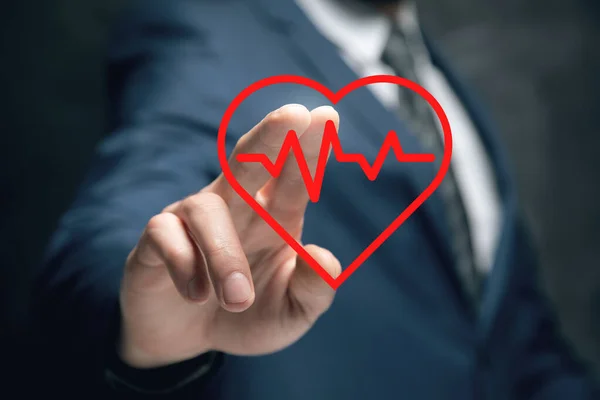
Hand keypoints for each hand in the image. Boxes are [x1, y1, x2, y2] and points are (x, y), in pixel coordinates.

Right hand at [118, 104, 340, 367]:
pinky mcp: (156, 239)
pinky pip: (166, 236)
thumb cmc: (247, 317)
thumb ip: (313, 290)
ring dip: (225, 255)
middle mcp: (236, 208)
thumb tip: (325, 258)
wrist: (189, 342)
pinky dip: (185, 265)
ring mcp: (193, 220)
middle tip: (294, 115)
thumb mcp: (290, 315)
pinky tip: (196, 295)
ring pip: (206, 209)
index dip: (310, 148)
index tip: (327, 115)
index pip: (294, 177)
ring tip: (238, 298)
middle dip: (271, 136)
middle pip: (249, 161)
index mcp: (275, 219)